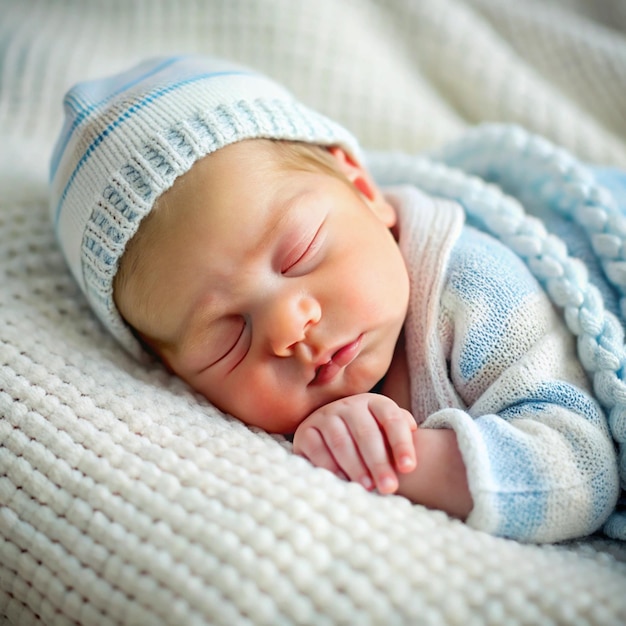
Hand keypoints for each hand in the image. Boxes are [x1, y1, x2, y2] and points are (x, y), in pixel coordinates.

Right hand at [292, 393, 416, 493]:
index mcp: (374, 402)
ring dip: (356, 467)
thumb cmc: (369, 438)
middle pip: (366, 433)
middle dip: (379, 462)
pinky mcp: (305, 431)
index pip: (391, 419)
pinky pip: (318, 449)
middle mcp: (349, 405)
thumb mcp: (387, 432)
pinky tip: (342, 482)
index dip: (401, 443)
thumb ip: (402, 432)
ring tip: (368, 488)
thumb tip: (413, 428)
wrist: (331, 433)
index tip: (409, 468)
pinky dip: (330, 467)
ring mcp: (325, 415)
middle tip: (389, 487)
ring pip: (341, 442)